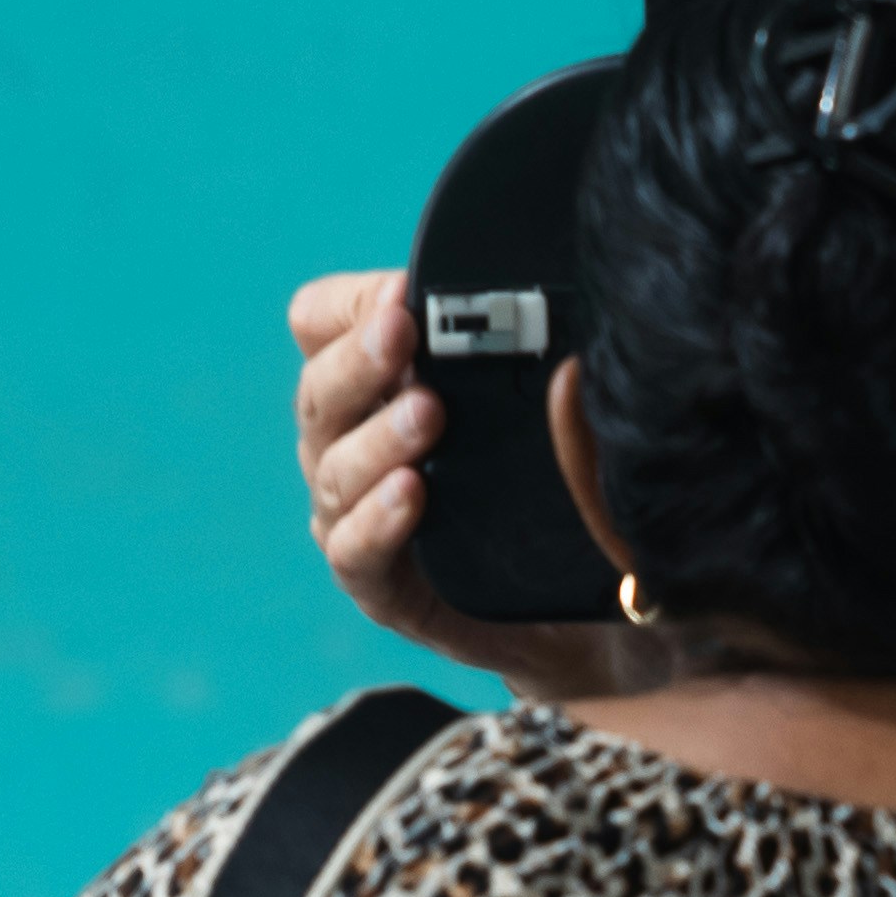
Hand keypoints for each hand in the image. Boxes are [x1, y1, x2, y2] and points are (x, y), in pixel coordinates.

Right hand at [292, 269, 634, 702]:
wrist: (576, 606)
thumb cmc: (544, 483)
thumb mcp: (532, 402)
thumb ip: (515, 350)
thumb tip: (542, 297)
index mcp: (371, 385)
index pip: (318, 323)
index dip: (349, 305)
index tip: (403, 290)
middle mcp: (346, 445)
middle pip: (319, 392)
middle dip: (361, 358)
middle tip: (403, 329)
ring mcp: (353, 516)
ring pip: (335, 470)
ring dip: (380, 436)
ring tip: (427, 414)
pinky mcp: (379, 586)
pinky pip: (355, 551)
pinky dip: (378, 521)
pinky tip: (412, 493)